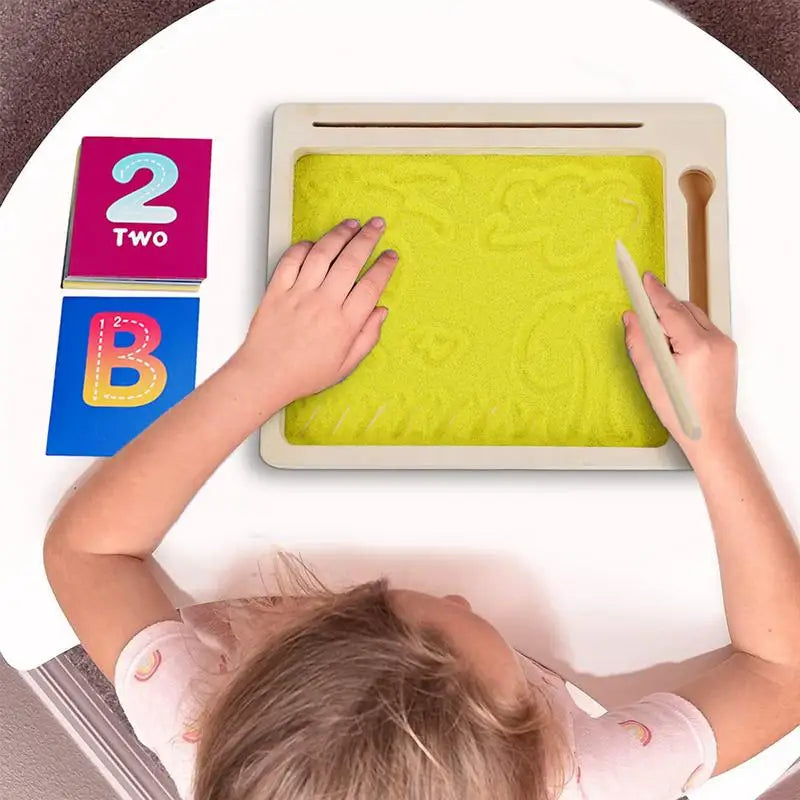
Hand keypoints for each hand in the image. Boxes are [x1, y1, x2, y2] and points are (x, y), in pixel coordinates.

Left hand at [236, 217, 396, 408]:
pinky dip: (304, 246)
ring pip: (323, 253)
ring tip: (351, 224)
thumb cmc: (303, 374)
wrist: (264, 376)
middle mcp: (323, 304)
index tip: (390, 256)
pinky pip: (292, 259)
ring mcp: (299, 294)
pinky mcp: (277, 290)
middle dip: (368, 238)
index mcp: (344, 324)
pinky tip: (315, 242)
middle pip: (351, 261)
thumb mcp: (346, 365)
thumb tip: (381, 312)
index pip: (371, 285)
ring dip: (340, 234)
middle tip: (377, 225)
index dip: (384, 266)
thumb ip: (367, 337)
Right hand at [623, 273, 738, 455]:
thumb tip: (632, 318)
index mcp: (696, 345)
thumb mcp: (651, 376)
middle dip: (663, 306)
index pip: (670, 308)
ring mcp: (724, 345)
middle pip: (684, 309)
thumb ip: (639, 341)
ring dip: (675, 318)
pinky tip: (674, 346)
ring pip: (695, 317)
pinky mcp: (727, 351)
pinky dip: (687, 329)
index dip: (655, 292)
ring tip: (657, 336)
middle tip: (643, 311)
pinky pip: (704, 329)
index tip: (644, 279)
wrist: (711, 432)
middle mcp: (715, 340)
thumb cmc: (682, 410)